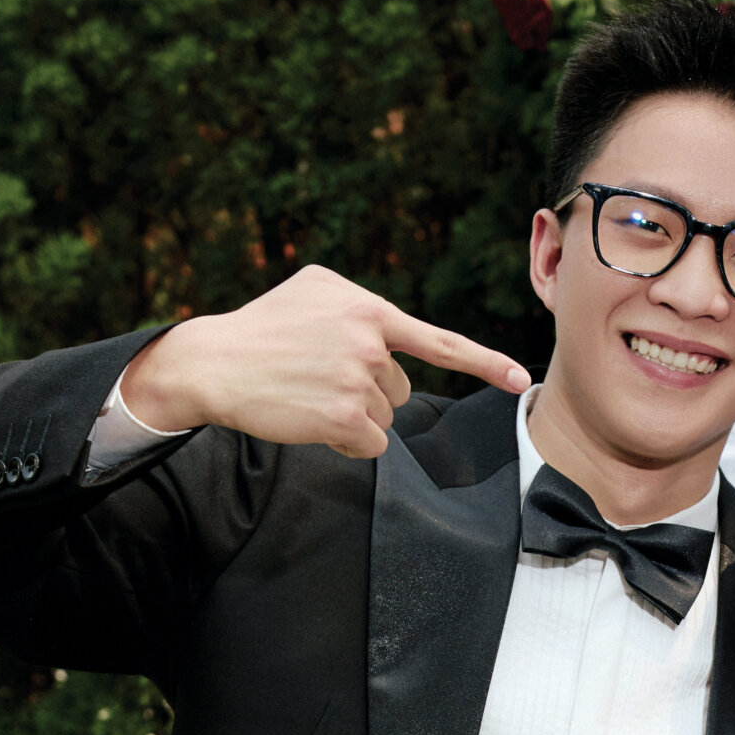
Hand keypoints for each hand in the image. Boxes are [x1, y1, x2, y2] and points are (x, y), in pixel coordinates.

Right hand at [120, 264, 531, 457]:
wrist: (216, 362)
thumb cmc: (264, 329)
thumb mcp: (314, 291)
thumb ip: (361, 307)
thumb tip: (393, 333)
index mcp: (368, 308)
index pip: (437, 340)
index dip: (484, 363)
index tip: (519, 379)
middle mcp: (369, 340)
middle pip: (400, 390)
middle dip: (368, 392)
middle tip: (318, 378)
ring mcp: (359, 379)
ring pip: (384, 418)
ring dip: (353, 416)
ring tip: (308, 393)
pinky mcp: (345, 415)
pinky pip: (370, 443)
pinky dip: (346, 440)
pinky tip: (311, 417)